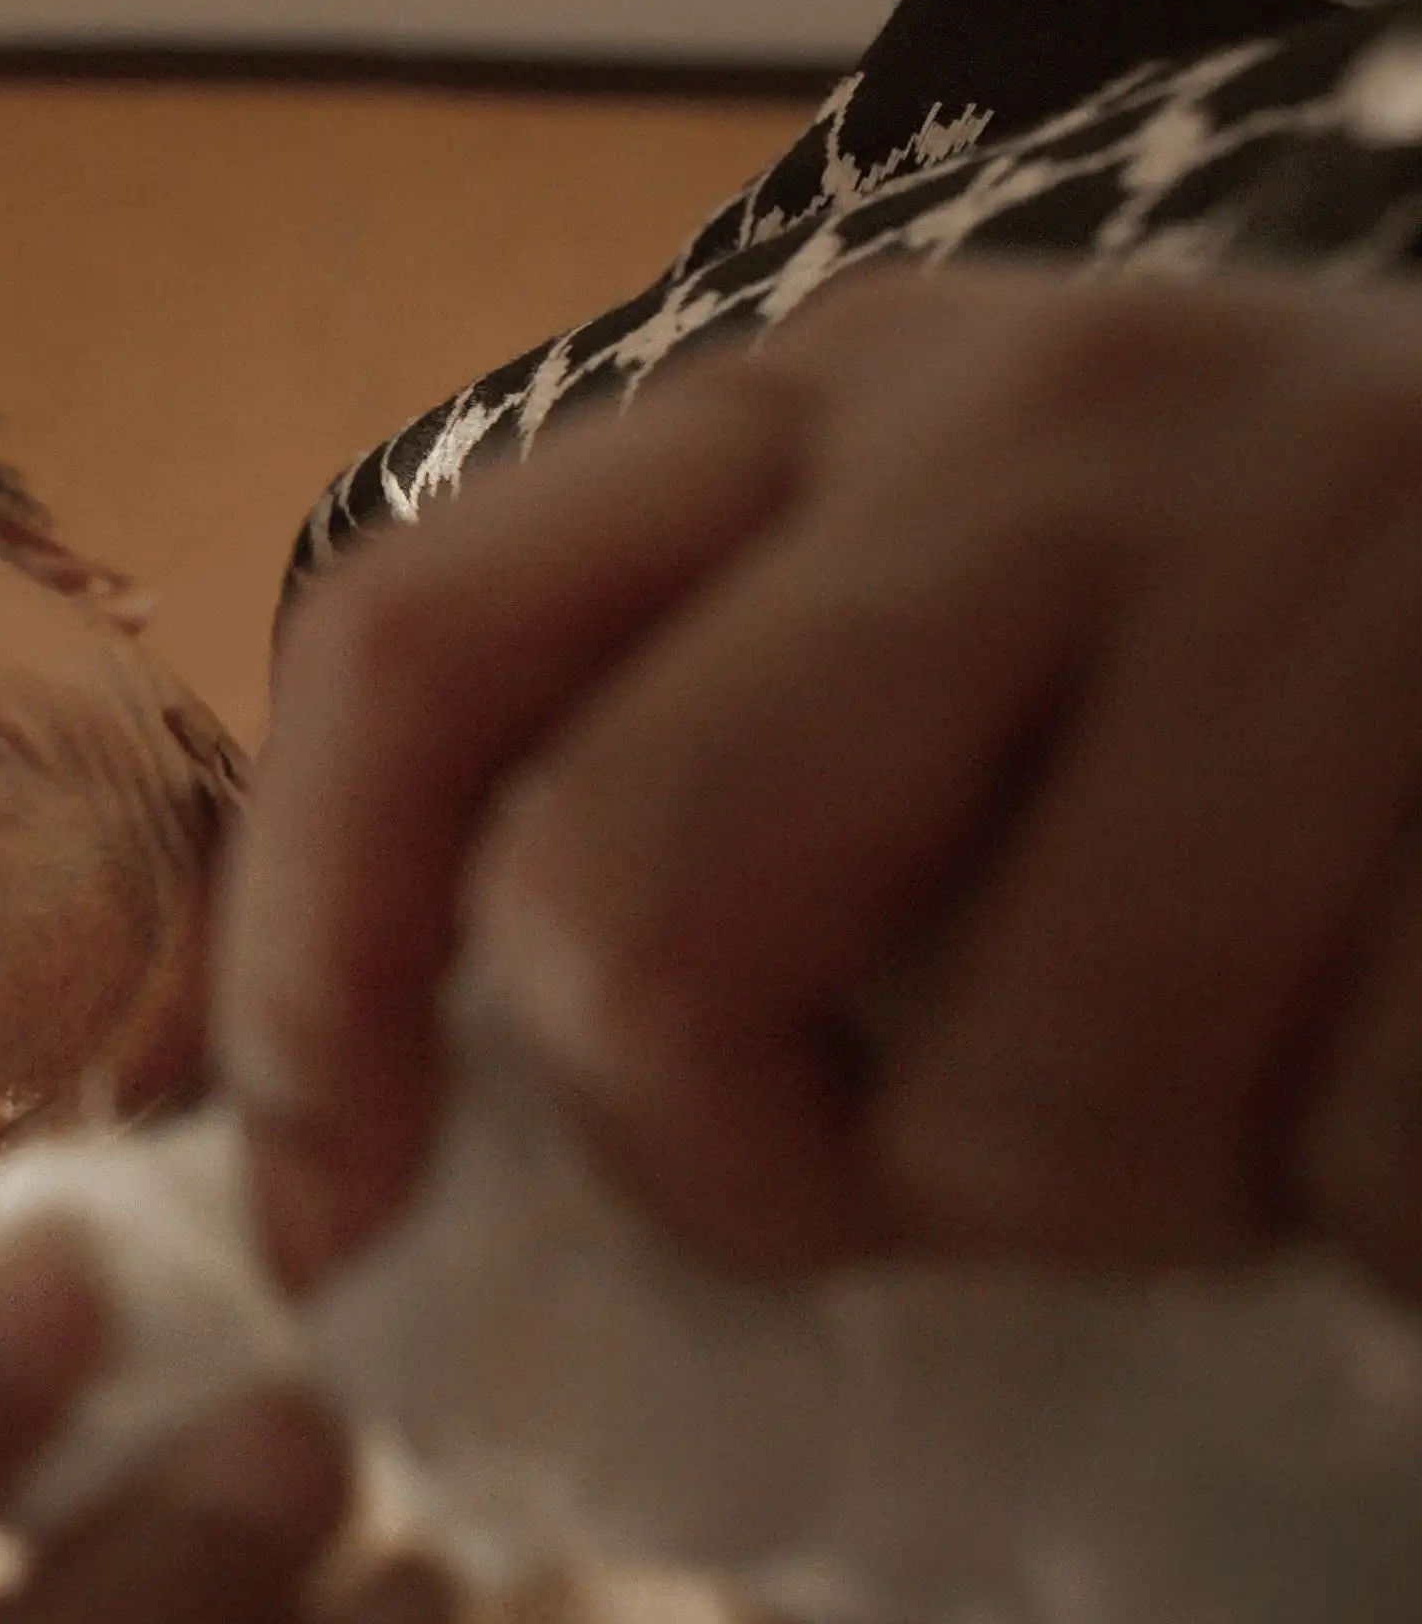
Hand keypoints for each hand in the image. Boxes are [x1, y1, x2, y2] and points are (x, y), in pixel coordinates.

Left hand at [223, 268, 1421, 1304]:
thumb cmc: (1252, 653)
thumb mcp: (934, 627)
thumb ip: (689, 795)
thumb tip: (388, 1161)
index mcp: (826, 399)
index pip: (423, 653)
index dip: (310, 976)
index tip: (328, 1215)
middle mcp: (1053, 428)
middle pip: (637, 908)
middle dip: (716, 1158)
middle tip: (850, 1180)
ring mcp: (1335, 571)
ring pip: (1015, 1111)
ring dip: (1089, 1216)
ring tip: (1209, 1087)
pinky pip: (1359, 1168)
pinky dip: (1370, 1224)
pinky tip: (1393, 1071)